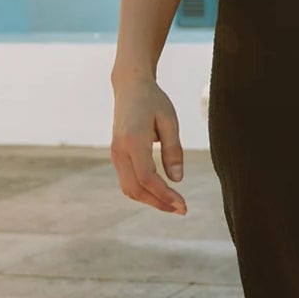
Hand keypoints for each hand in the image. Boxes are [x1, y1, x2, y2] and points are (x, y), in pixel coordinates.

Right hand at [110, 75, 187, 214]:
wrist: (130, 87)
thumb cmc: (153, 101)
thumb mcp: (169, 121)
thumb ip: (173, 150)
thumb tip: (177, 180)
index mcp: (133, 140)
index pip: (147, 178)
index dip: (165, 195)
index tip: (183, 205)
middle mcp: (120, 150)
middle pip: (136, 189)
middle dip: (159, 203)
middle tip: (182, 210)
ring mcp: (115, 154)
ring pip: (129, 189)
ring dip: (151, 201)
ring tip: (173, 205)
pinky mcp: (117, 156)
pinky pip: (127, 181)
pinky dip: (143, 192)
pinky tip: (161, 194)